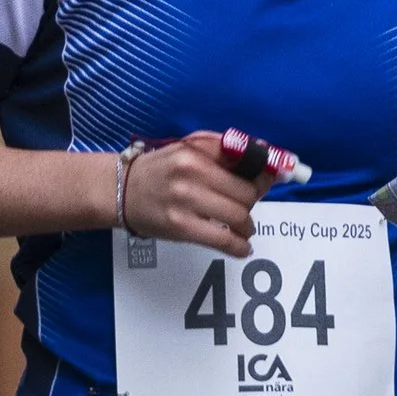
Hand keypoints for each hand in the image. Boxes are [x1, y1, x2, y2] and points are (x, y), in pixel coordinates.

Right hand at [120, 131, 304, 260]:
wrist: (120, 190)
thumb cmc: (160, 169)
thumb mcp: (188, 148)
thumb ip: (223, 151)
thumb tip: (266, 158)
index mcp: (197, 150)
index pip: (245, 161)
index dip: (266, 173)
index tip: (277, 177)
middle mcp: (192, 173)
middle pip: (246, 193)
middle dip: (252, 203)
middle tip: (245, 207)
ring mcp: (186, 201)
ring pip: (238, 216)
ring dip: (246, 225)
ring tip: (242, 227)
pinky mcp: (181, 227)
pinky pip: (222, 239)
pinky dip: (238, 246)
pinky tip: (242, 247)